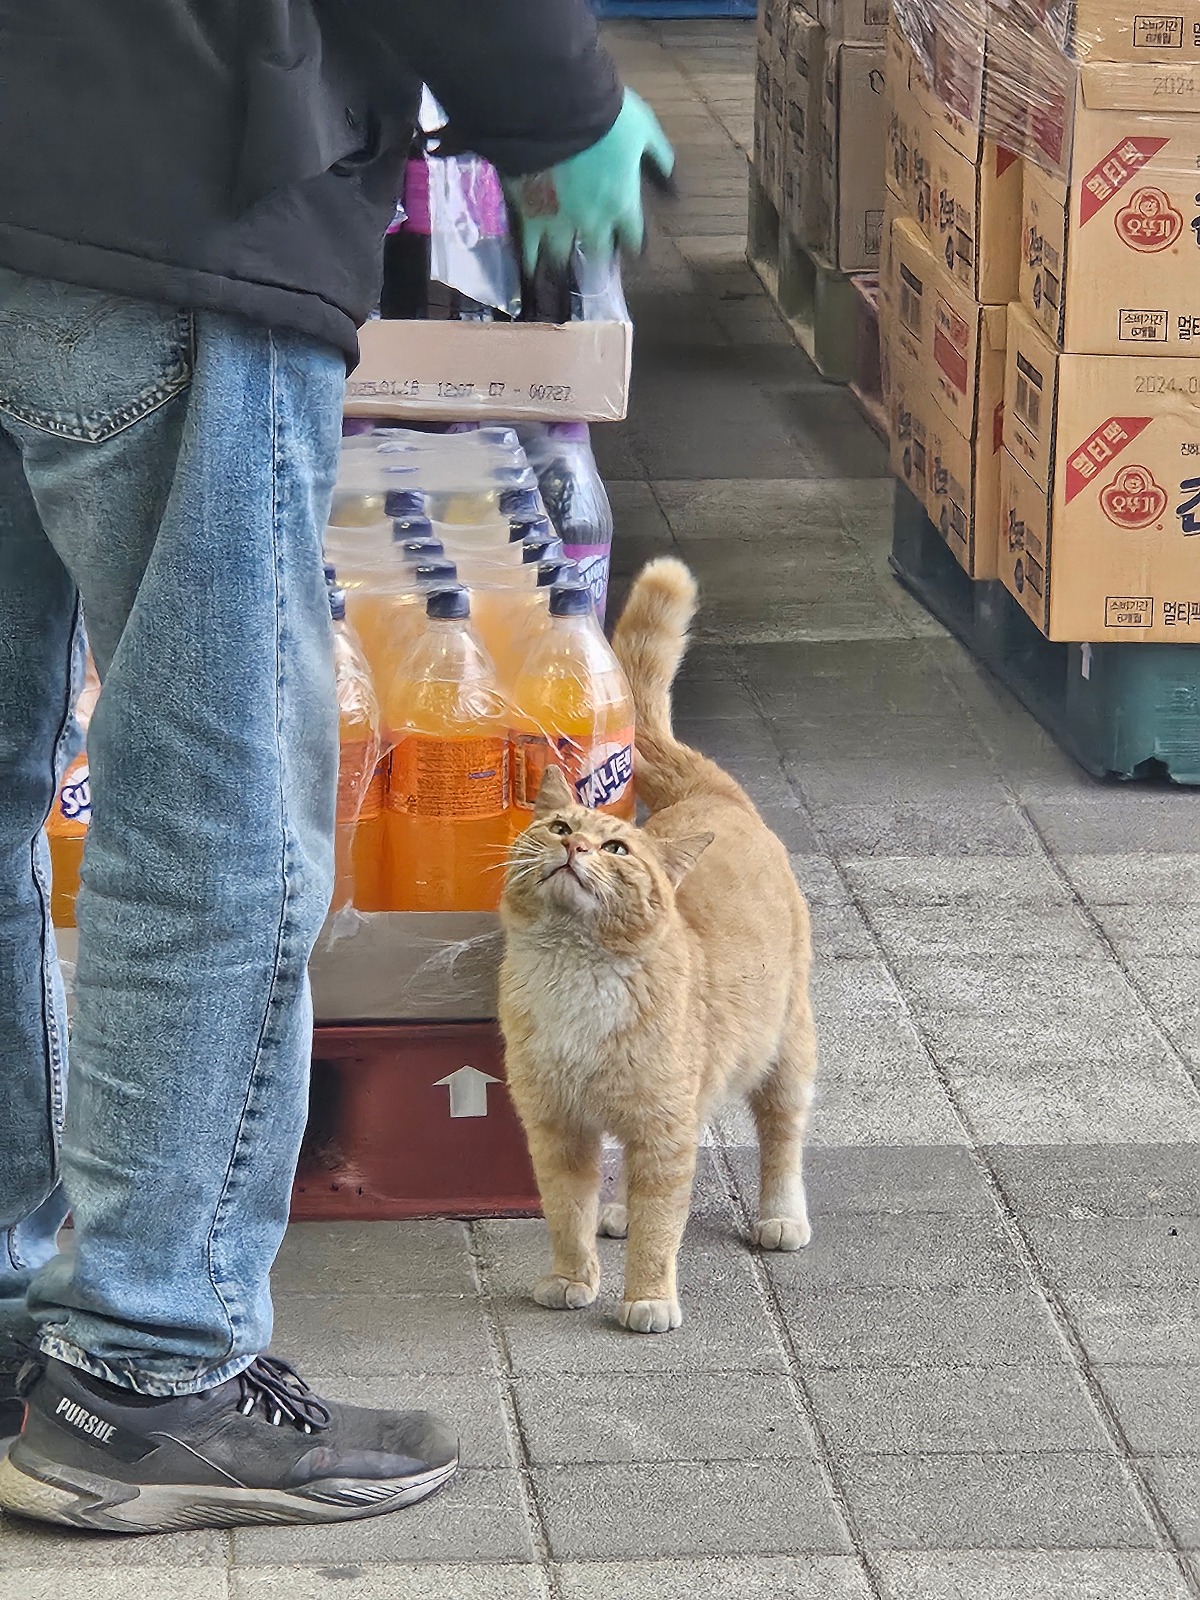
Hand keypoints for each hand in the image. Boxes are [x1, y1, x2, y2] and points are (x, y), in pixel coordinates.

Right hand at [504, 88, 673, 270]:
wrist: (557, 107)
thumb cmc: (607, 116)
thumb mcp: (645, 129)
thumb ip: (660, 157)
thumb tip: (673, 186)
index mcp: (623, 204)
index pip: (634, 240)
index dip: (634, 245)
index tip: (632, 248)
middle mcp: (593, 222)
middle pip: (599, 252)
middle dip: (600, 255)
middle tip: (596, 257)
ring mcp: (559, 223)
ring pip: (562, 255)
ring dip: (563, 261)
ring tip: (559, 268)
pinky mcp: (529, 217)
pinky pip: (529, 247)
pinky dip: (529, 258)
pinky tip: (528, 267)